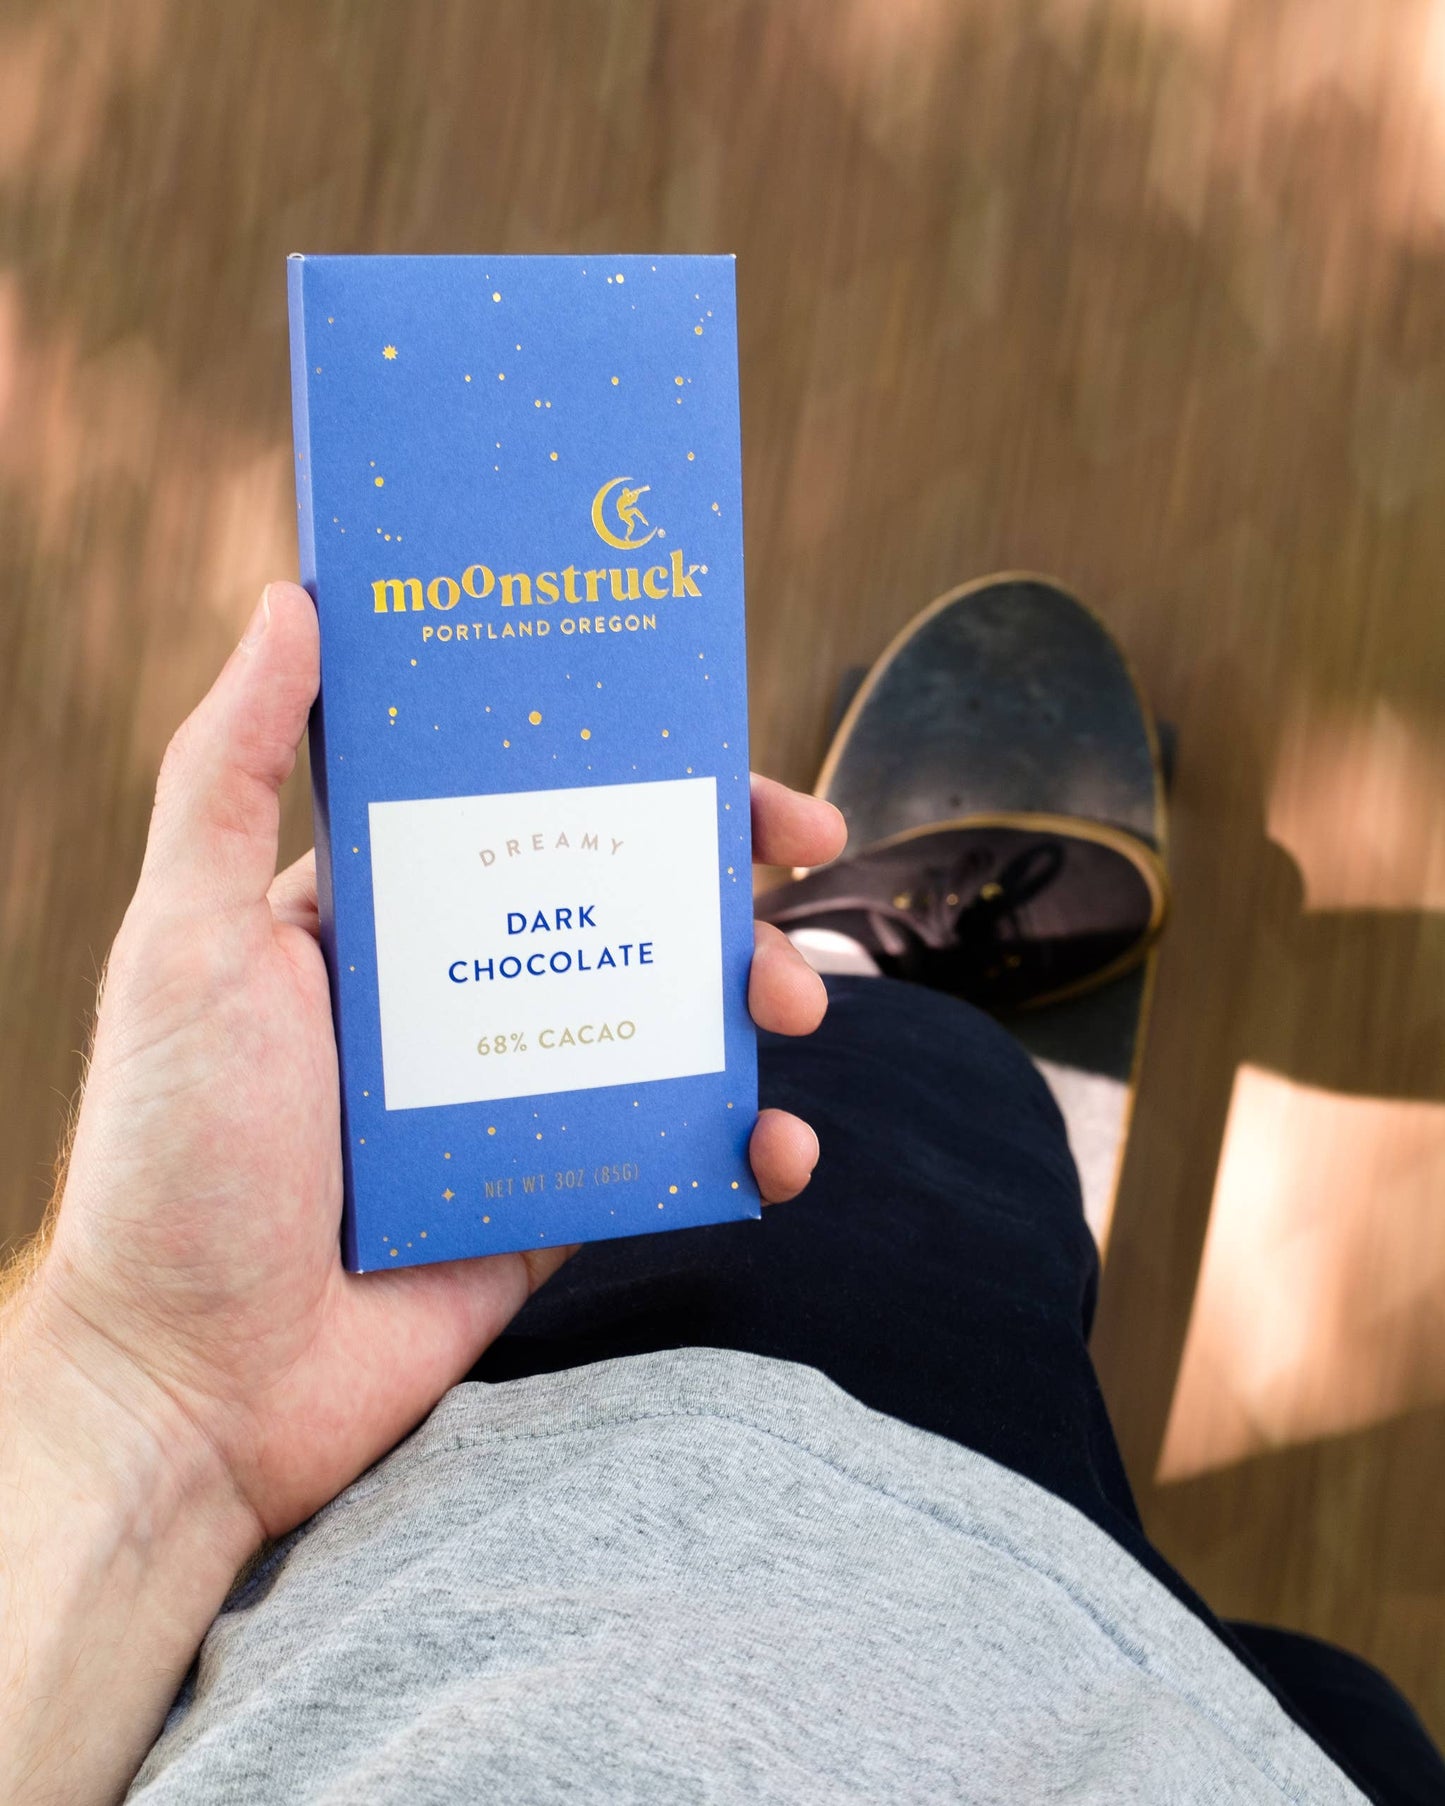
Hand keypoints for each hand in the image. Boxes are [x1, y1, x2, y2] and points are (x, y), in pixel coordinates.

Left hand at [0, 580, 843, 1805]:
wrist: (191, 1387)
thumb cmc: (171, 1153)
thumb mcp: (184, 938)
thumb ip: (227, 770)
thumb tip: (295, 602)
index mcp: (384, 914)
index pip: (530, 810)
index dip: (634, 772)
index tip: (721, 755)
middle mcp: (457, 991)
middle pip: (624, 900)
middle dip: (728, 876)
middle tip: (808, 863)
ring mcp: (515, 1094)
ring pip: (667, 1016)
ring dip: (757, 992)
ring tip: (799, 1004)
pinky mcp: (553, 1195)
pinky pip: (672, 1151)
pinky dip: (743, 1146)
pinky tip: (775, 1150)